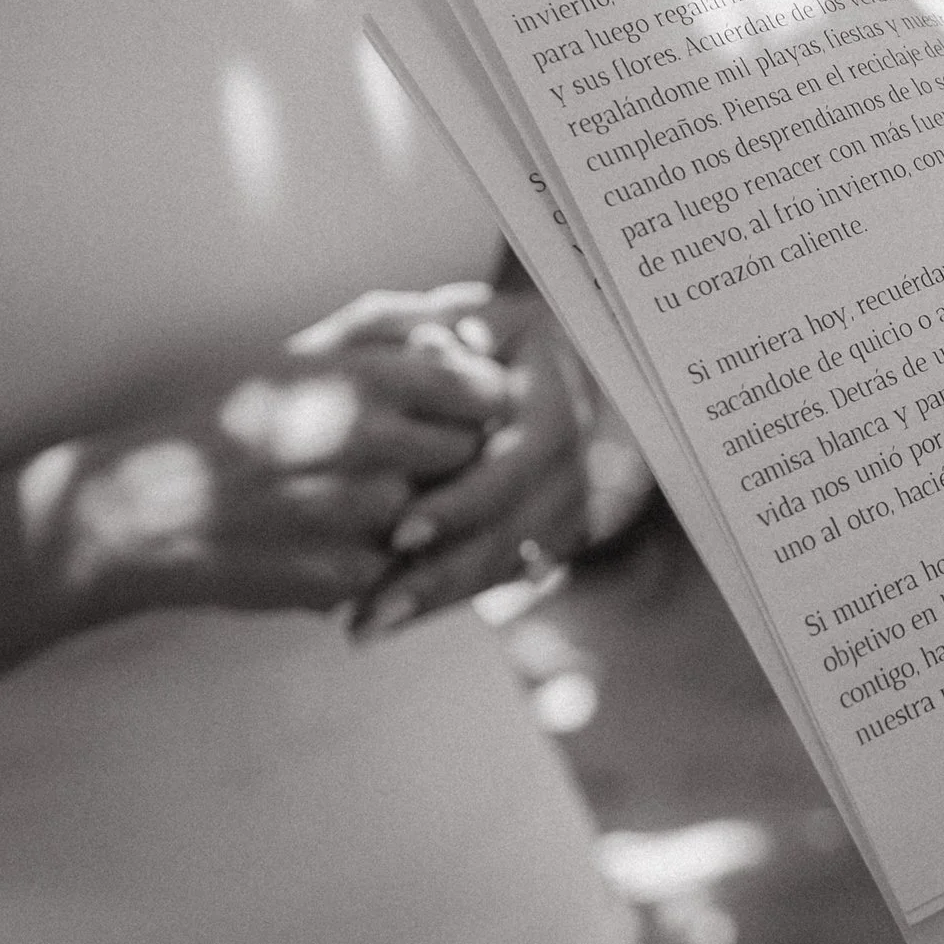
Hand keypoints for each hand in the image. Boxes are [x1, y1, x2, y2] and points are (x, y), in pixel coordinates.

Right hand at [17, 284, 512, 633]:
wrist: (149, 511)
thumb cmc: (237, 427)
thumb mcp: (303, 356)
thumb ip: (389, 329)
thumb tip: (461, 317)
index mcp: (362, 377)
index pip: (481, 391)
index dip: (472, 408)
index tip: (445, 416)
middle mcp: (366, 437)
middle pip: (469, 454)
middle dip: (441, 462)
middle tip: (387, 464)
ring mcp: (357, 510)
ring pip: (439, 513)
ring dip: (408, 513)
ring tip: (342, 503)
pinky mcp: (345, 575)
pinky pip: (399, 567)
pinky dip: (374, 560)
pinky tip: (323, 544)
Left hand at [349, 293, 598, 637]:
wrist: (520, 359)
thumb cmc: (474, 331)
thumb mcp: (467, 317)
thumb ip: (454, 330)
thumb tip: (440, 345)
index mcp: (556, 400)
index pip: (521, 462)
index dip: (466, 500)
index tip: (401, 533)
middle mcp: (575, 456)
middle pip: (518, 529)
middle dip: (447, 571)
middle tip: (377, 606)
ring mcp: (571, 499)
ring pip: (513, 562)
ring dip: (441, 597)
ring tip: (367, 626)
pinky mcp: (553, 532)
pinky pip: (504, 574)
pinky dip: (448, 596)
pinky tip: (392, 617)